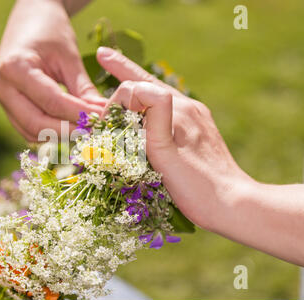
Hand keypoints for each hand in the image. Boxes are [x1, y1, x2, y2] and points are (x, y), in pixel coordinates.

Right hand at [0, 0, 104, 141]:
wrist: (30, 18)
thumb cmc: (51, 30)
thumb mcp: (70, 57)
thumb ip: (83, 89)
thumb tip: (100, 116)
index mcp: (14, 67)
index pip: (51, 102)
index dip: (78, 114)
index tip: (101, 119)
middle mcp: (0, 85)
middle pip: (36, 123)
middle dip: (68, 130)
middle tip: (94, 130)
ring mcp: (0, 97)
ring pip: (30, 130)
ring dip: (59, 134)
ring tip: (84, 129)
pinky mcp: (6, 105)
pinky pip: (27, 128)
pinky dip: (48, 131)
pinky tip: (69, 126)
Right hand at [98, 47, 252, 230]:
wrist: (233, 205)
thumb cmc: (198, 186)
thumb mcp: (168, 154)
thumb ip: (154, 116)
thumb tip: (135, 92)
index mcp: (179, 110)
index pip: (138, 88)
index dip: (115, 101)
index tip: (104, 124)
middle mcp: (188, 107)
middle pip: (149, 82)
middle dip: (124, 69)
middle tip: (104, 55)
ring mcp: (195, 118)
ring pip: (158, 94)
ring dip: (136, 85)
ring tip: (115, 66)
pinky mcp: (198, 131)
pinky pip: (168, 109)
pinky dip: (148, 103)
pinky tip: (142, 105)